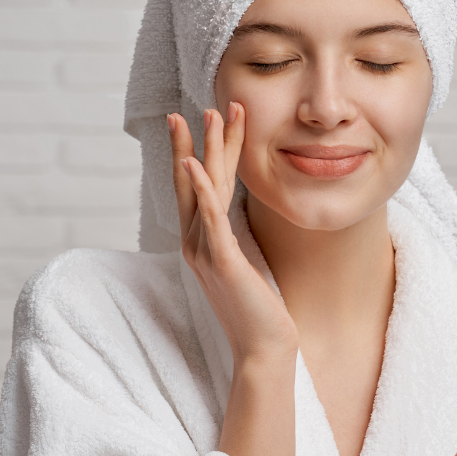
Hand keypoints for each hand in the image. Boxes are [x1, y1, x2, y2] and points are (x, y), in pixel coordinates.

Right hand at [168, 105, 298, 364]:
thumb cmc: (257, 310)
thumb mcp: (244, 265)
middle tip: (199, 106)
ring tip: (205, 117)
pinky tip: (195, 163)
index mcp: (202, 242)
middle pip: (193, 182)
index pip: (200, 188)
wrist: (263, 349)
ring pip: (200, 190)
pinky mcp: (221, 261)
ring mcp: (205, 251)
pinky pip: (208, 218)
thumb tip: (234, 220)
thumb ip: (233, 240)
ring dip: (202, 150)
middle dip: (196, 142)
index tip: (208, 122)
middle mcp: (196, 243)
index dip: (203, 153)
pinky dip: (200, 189)